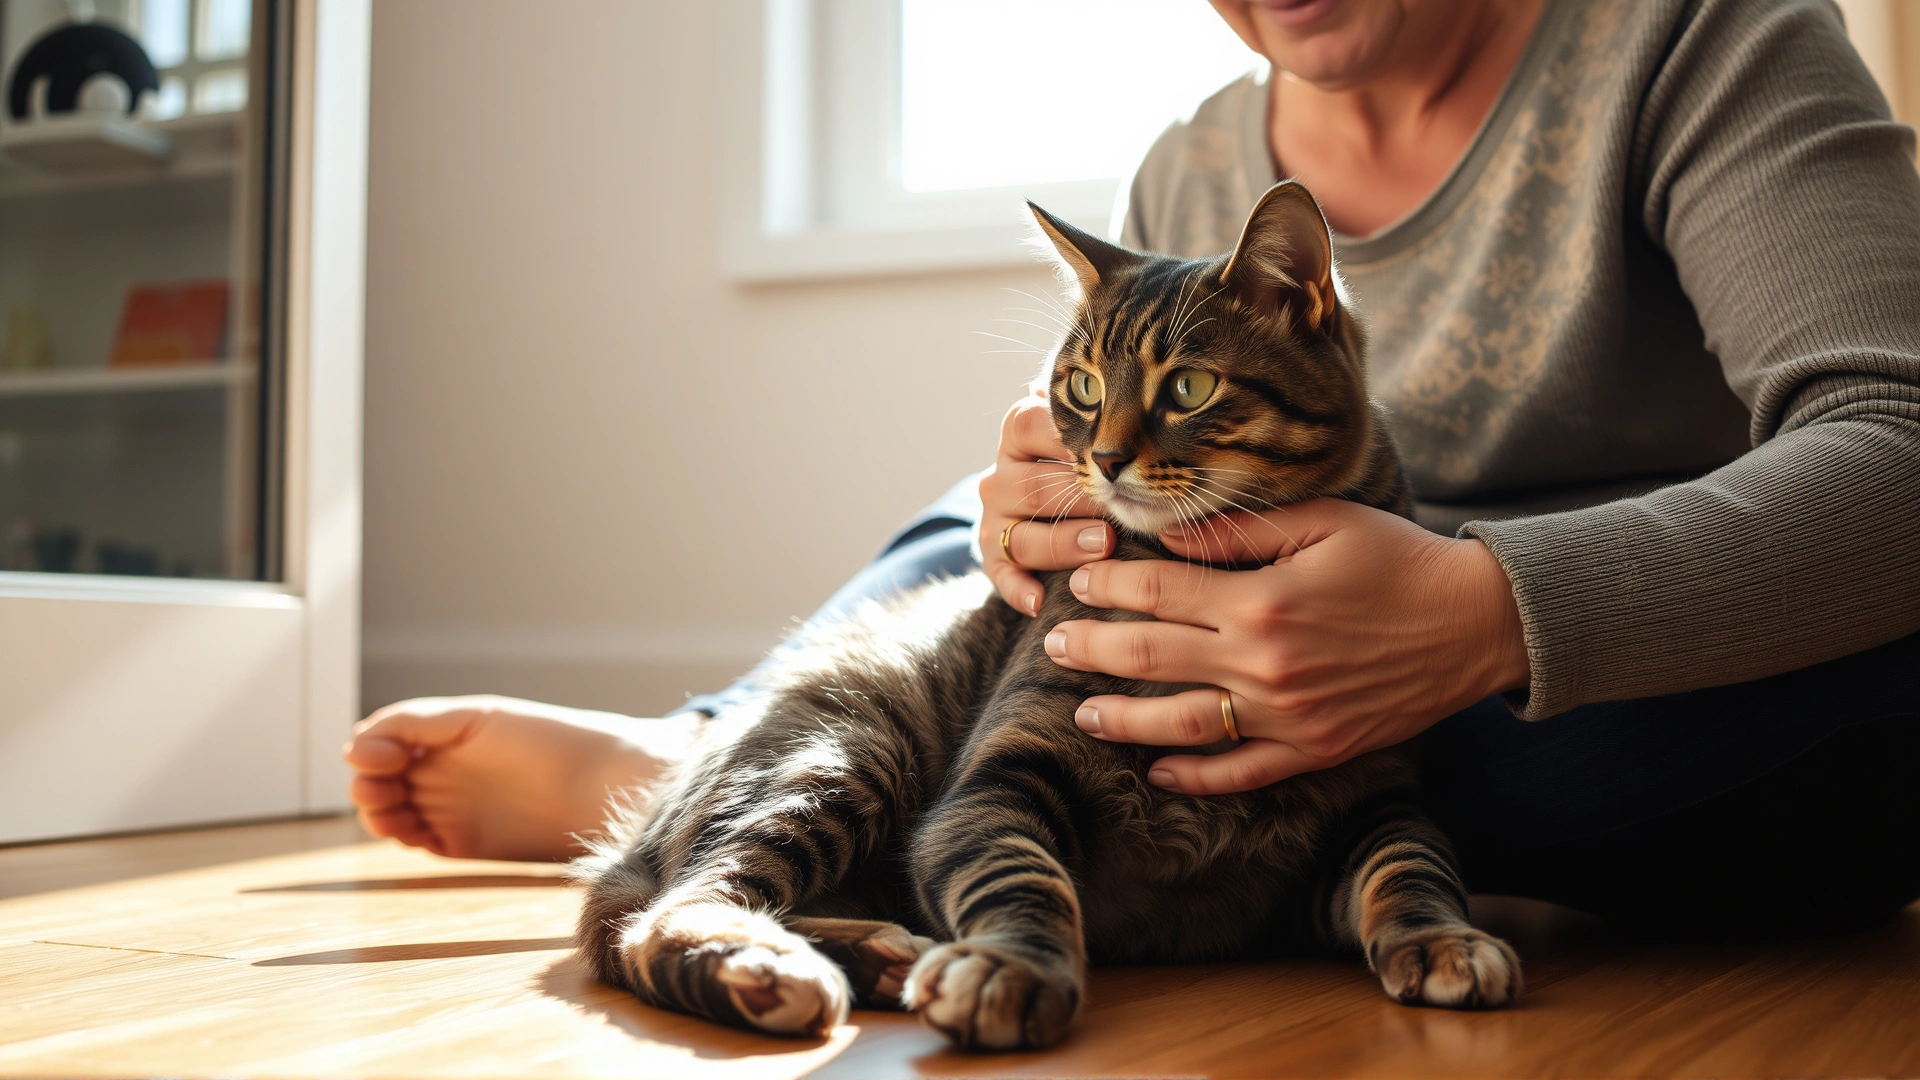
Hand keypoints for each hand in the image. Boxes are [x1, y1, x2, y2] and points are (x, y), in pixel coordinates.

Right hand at [978, 392, 1113, 614]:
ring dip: (1061, 543)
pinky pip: (999, 574)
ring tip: (1103, 546)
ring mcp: (996, 516)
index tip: (1108, 450)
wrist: (1051, 496)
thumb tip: (1136, 380)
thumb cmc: (1086, 455)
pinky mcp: (993, 554)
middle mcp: (1002, 472)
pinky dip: (1018, 589)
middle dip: (1078, 498)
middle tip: (1117, 506)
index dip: (1069, 439)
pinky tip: (1040, 602)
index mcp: (1021, 430)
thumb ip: (1103, 408)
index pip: (1033, 424)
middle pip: (1032, 486)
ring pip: (1020, 534)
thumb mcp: (1091, 425)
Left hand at [1041, 498, 1529, 793]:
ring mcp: (1289, 714)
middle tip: (1054, 643)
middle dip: (1095, 649)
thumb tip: (1170, 536)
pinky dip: (1197, 776)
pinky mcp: (1315, 748)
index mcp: (1263, 600)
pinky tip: (1158, 770)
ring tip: (1084, 712)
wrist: (1478, 623)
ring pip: (1184, 724)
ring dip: (1126, 718)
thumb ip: (1242, 530)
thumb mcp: (1324, 521)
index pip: (1159, 592)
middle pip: (1155, 657)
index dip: (1109, 587)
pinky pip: (1242, 771)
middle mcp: (1267, 664)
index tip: (1078, 583)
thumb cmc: (1400, 560)